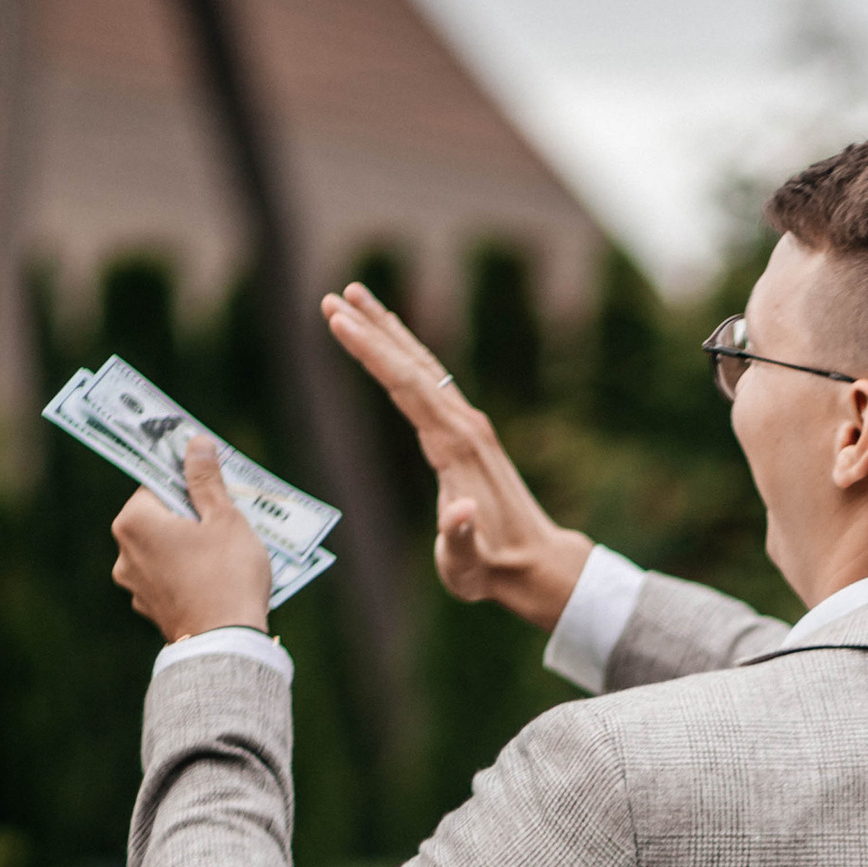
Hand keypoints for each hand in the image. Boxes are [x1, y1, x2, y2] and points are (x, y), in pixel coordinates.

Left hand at [110, 434, 273, 638]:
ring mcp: (134, 585)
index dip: (188, 484)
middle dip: (189, 518)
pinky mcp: (149, 610)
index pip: (157, 485)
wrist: (226, 645)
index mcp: (134, 521)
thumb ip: (205, 479)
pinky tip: (214, 583)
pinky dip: (187, 577)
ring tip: (224, 559)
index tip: (211, 490)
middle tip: (225, 525)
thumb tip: (195, 443)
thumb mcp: (224, 518)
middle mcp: (123, 552)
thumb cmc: (227, 576)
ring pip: (163, 551)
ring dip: (188, 548)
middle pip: (159, 518)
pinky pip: (168, 580)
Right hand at [319, 279, 590, 626]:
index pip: (405, 386)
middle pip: (411, 365)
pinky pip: (432, 381)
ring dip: (388, 332)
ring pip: (423, 366)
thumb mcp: (469, 565)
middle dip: (371, 329)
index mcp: (455, 447)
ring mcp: (470, 424)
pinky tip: (391, 340)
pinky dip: (407, 354)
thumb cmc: (493, 569)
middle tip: (332, 297)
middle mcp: (464, 425)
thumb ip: (460, 537)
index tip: (338, 322)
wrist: (536, 563)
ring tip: (355, 298)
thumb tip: (460, 510)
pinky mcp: (469, 431)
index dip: (371, 352)